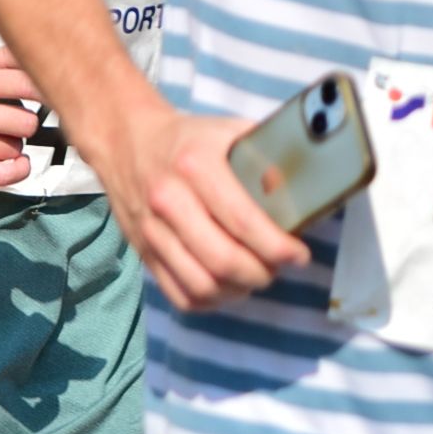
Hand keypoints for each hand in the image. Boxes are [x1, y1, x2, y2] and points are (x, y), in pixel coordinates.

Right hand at [0, 47, 42, 186]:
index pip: (25, 84)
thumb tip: (40, 54)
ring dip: (15, 142)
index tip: (54, 94)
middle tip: (16, 118)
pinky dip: (17, 170)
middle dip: (27, 120)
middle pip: (25, 122)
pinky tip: (18, 161)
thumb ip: (2, 58)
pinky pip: (2, 175)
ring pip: (14, 147)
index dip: (46, 90)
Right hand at [93, 101, 309, 311]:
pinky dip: (210, 301)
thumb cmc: (190, 139)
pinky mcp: (143, 252)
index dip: (278, 247)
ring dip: (238, 290)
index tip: (299, 255)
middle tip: (279, 267)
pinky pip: (179, 294)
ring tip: (256, 277)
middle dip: (261, 272)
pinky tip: (228, 287)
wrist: (128, 141)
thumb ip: (266, 156)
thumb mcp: (229, 132)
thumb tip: (304, 186)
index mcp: (196, 165)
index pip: (243, 221)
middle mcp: (169, 200)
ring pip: (201, 284)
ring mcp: (152, 230)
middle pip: (223, 260)